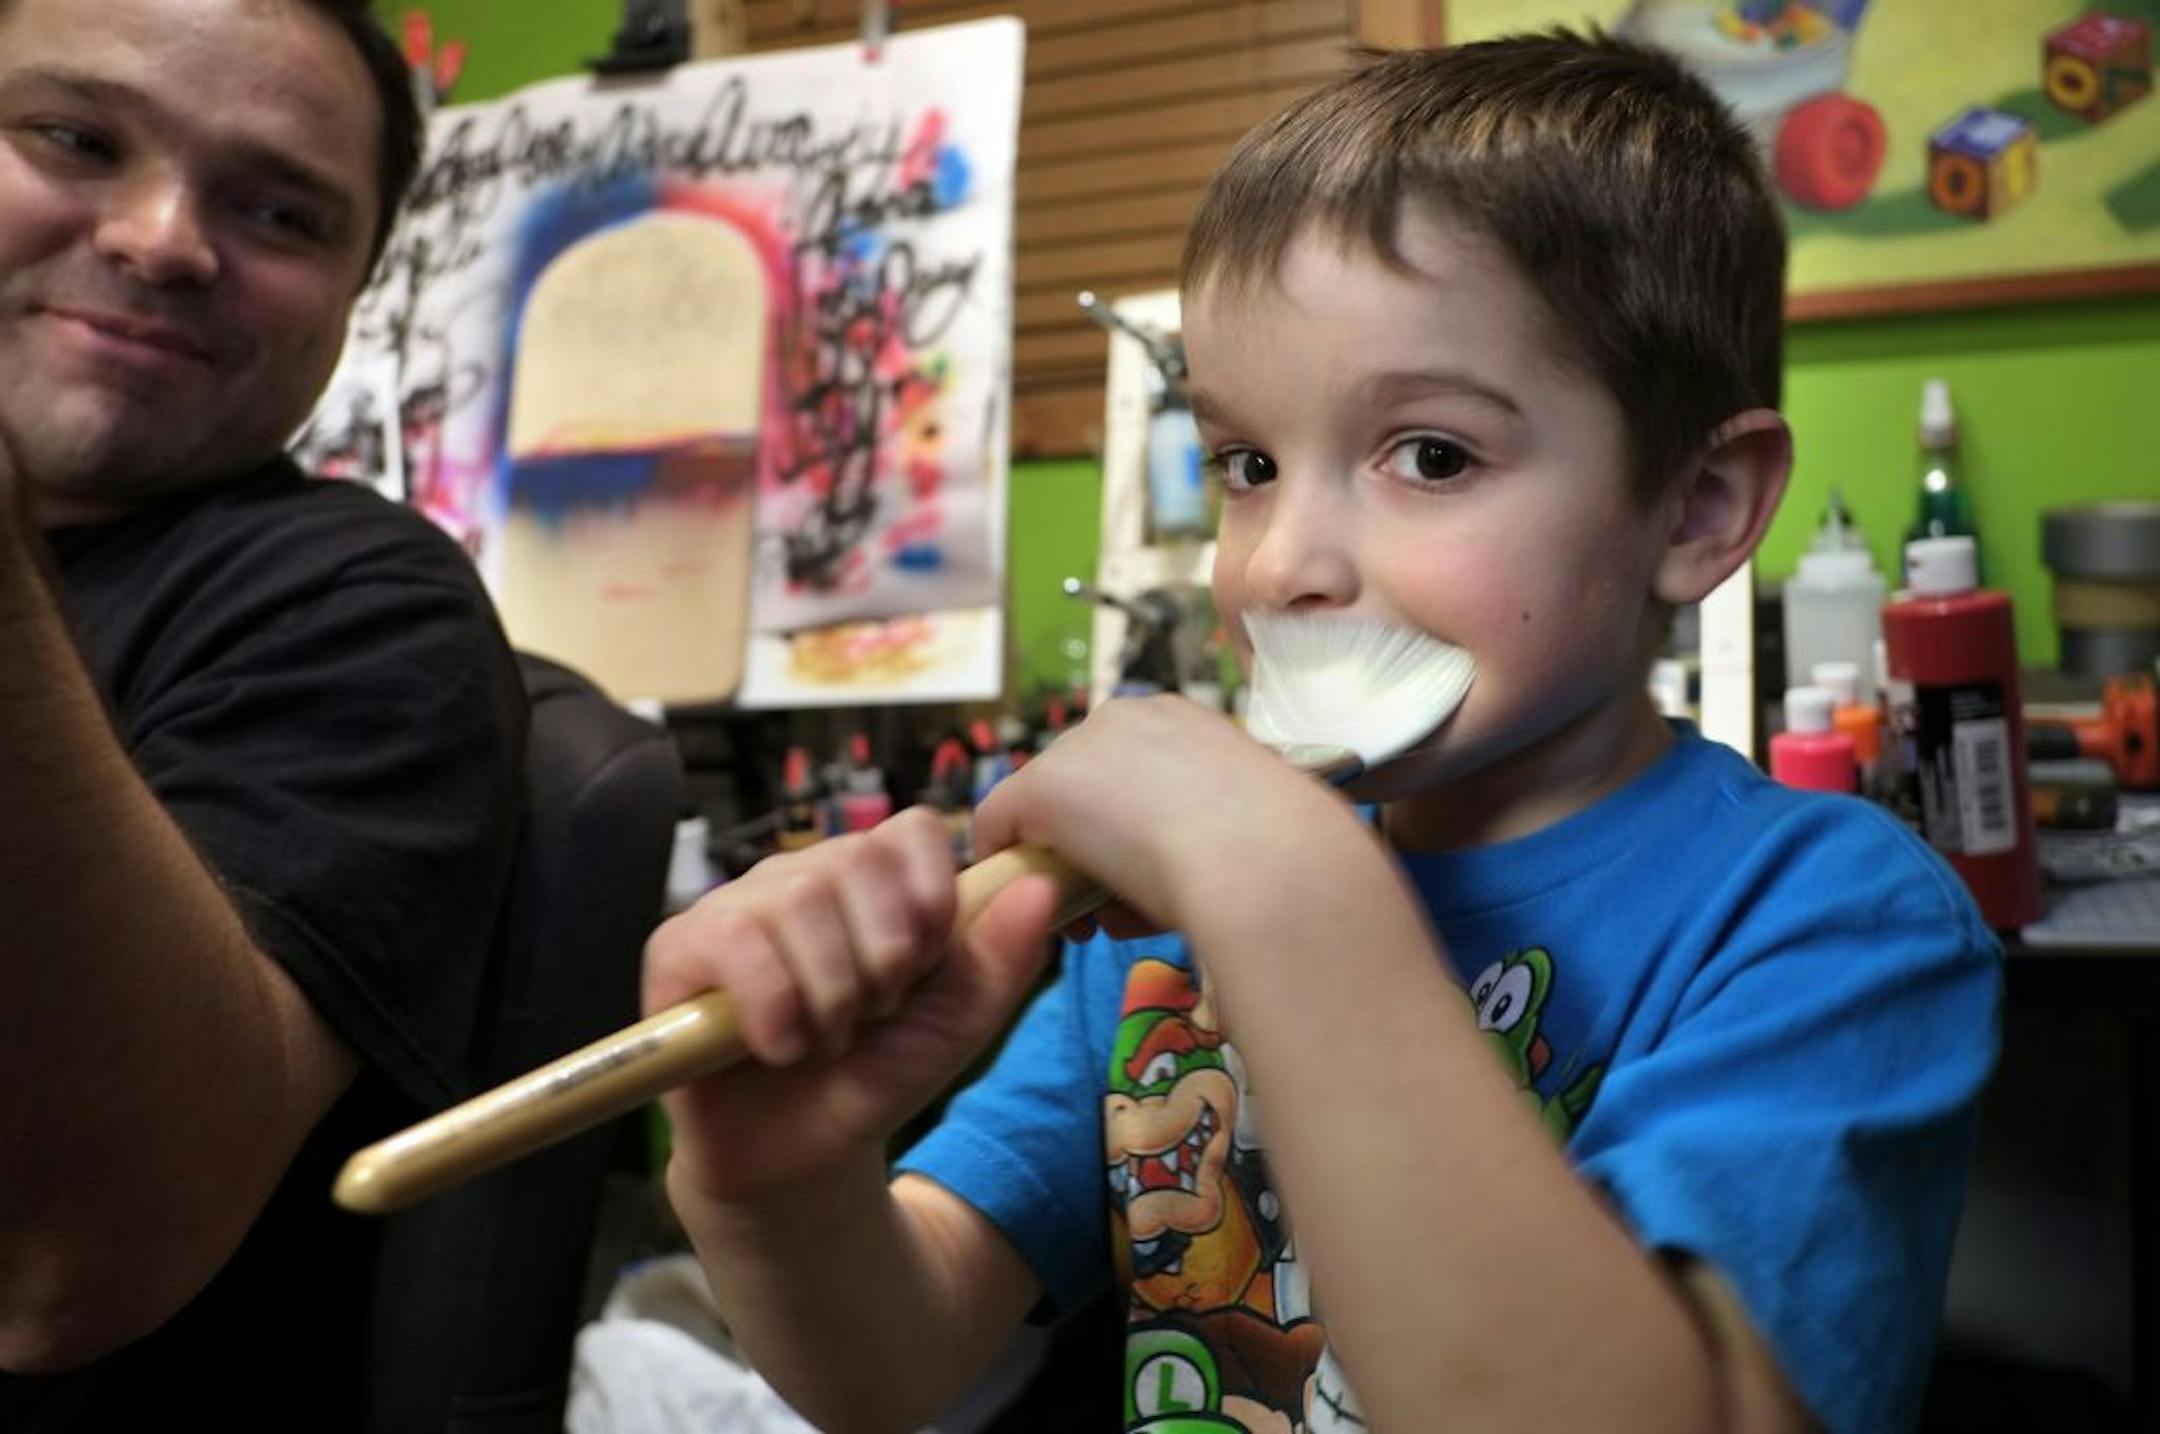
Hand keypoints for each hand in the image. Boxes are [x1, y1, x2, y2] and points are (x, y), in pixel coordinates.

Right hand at [645, 806, 1059, 1204]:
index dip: (930, 897)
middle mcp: (800, 876)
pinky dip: (776, 1008)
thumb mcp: (957, 1024)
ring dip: (831, 993)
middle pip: (856, 861)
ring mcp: (735, 906)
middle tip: (871, 1017)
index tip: (927, 966)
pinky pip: (735, 941)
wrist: (801, 1155)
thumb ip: (1003, 957)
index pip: (910, 831)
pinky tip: (780, 1048)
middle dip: (882, 958)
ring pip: (799, 899)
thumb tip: (1042, 887)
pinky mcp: (678, 947)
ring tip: (825, 1039)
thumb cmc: (874, 1074)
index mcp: (870, 881)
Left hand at [972, 695, 1364, 936]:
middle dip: (1094, 846)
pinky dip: (1013, 865)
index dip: (1132, 826)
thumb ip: (1209, 829)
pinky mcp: (1038, 789)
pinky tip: (1051, 907)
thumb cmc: (1281, 852)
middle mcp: (1127, 716)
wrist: (1267, 862)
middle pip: (1084, 786)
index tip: (1150, 874)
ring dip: (1067, 864)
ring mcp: (1079, 749)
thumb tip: (1171, 867)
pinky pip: (1001, 827)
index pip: (1133, 772)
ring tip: (1106, 920)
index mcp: (1183, 719)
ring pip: (1048, 809)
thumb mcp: (1248, 827)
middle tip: (1118, 907)